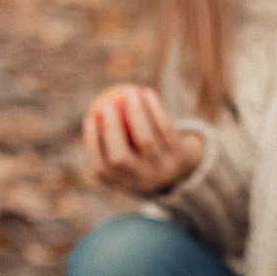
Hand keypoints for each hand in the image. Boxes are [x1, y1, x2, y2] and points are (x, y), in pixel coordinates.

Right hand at [82, 85, 203, 197]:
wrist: (188, 167)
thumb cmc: (146, 156)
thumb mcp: (129, 157)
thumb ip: (108, 142)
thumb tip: (88, 115)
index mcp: (125, 184)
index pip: (101, 167)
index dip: (92, 144)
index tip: (89, 118)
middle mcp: (143, 181)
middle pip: (119, 157)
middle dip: (111, 130)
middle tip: (107, 105)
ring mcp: (163, 171)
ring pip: (144, 139)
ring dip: (135, 112)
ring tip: (129, 92)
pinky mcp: (181, 157)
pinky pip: (165, 128)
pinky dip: (155, 109)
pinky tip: (147, 92)